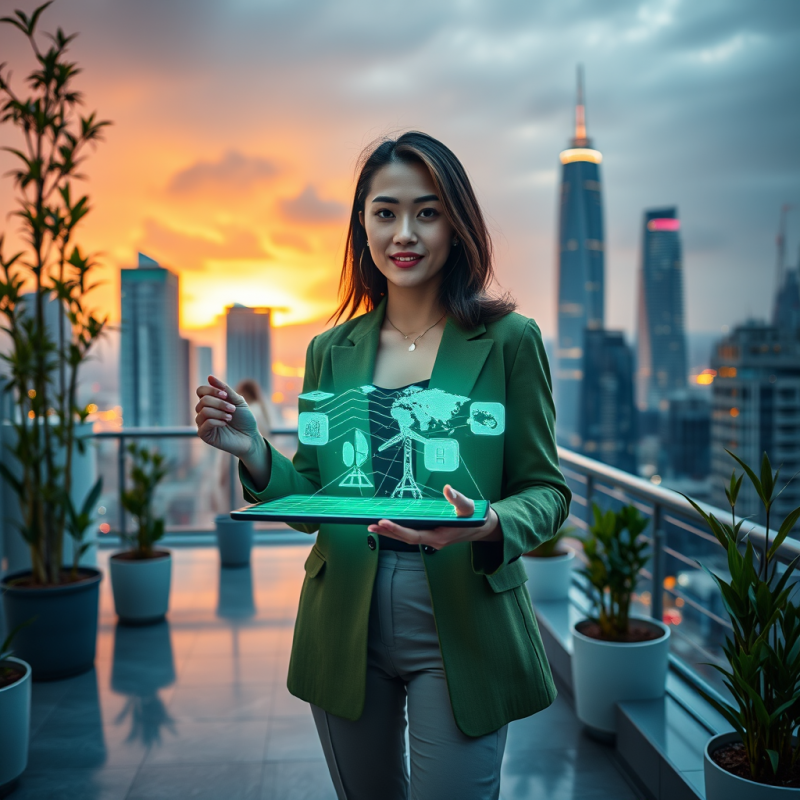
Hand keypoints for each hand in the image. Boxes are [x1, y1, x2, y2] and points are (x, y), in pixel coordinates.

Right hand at [195, 375, 261, 459]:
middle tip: (233, 409)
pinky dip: (216, 421)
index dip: (212, 390)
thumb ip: (225, 390)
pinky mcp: (204, 435)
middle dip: (220, 403)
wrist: (250, 437)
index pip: (201, 391)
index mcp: (211, 402)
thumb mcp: (238, 401)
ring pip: (203, 411)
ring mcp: (203, 423)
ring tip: (230, 417)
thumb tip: (210, 377)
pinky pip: (204, 423)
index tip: (225, 395)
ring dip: (219, 412)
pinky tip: (225, 424)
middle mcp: (204, 412)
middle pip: (203, 400)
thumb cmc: (245, 419)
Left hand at [367, 484, 501, 550]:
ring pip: (407, 538)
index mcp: (440, 536)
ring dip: (390, 533)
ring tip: (373, 526)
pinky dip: (399, 531)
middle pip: (406, 539)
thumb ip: (457, 498)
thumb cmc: (475, 517)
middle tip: (370, 525)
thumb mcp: (468, 507)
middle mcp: (433, 541)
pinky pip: (411, 535)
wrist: (482, 528)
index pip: (414, 535)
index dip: (398, 529)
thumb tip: (447, 488)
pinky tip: (388, 526)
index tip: (384, 522)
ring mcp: (431, 540)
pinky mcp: (430, 536)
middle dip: (388, 532)